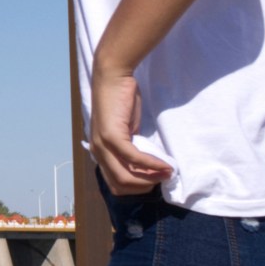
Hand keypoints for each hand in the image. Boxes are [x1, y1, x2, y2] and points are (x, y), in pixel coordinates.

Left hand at [89, 71, 174, 194]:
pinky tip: (165, 165)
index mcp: (99, 152)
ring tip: (167, 173)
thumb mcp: (127, 130)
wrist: (113, 77)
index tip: (155, 182)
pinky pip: (133, 158)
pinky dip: (151, 164)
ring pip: (125, 176)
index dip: (136, 188)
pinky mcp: (111, 136)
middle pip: (120, 184)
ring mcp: (102, 145)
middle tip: (163, 179)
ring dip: (149, 178)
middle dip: (144, 186)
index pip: (114, 184)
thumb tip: (147, 165)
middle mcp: (97, 152)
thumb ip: (132, 148)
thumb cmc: (122, 101)